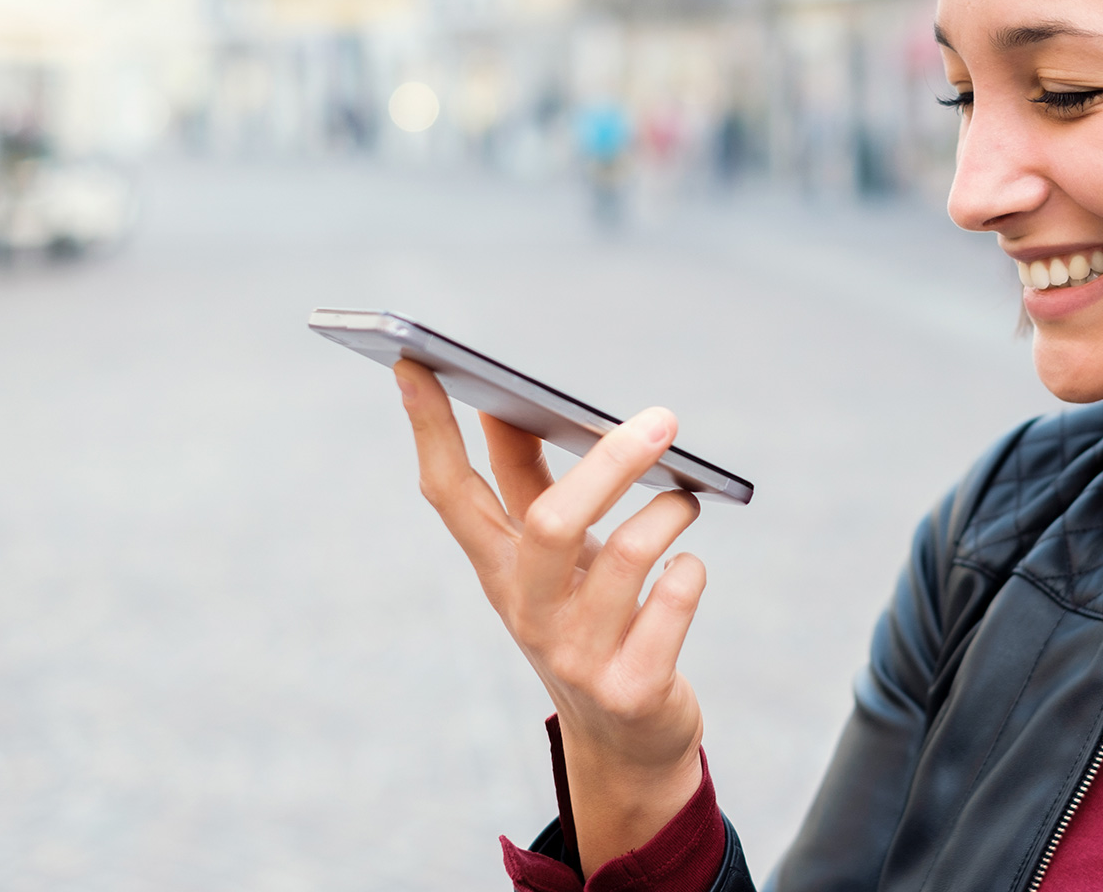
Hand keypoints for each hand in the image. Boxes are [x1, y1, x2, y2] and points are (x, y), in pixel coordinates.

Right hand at [395, 359, 707, 873]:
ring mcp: (578, 656)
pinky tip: (687, 568)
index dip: (430, 428)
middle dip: (610, 463)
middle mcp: (528, 613)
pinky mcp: (633, 686)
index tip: (411, 359)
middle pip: (551, 523)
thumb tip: (507, 402)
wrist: (629, 742)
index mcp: (498, 572)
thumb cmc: (593, 622)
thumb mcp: (555, 561)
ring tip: (685, 500)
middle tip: (662, 419)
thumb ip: (531, 487)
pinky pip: (674, 600)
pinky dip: (690, 570)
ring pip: (628, 558)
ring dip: (670, 515)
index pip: (450, 493)